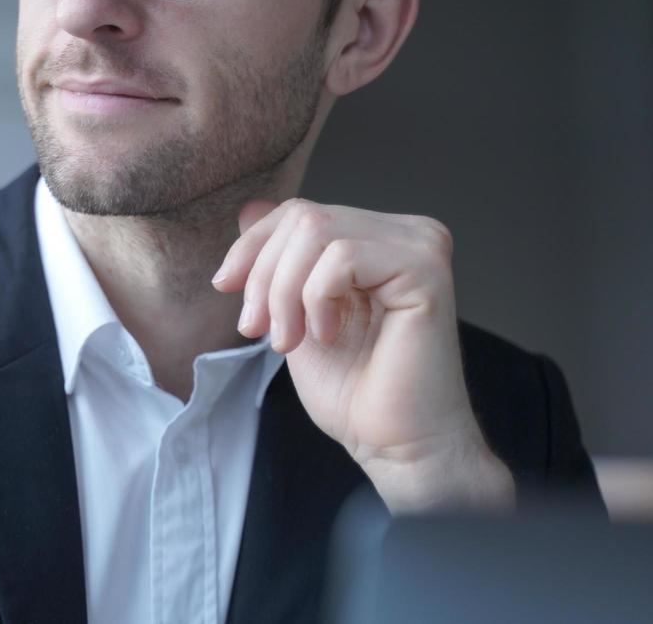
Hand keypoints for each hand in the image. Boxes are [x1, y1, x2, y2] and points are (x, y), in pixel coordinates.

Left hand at [212, 198, 513, 513]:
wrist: (395, 446)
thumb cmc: (353, 389)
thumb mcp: (294, 310)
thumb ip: (280, 258)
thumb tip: (249, 206)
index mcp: (378, 238)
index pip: (298, 211)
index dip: (251, 246)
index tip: (226, 287)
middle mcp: (406, 233)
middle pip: (303, 217)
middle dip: (265, 276)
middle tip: (258, 330)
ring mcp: (421, 246)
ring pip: (316, 232)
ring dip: (285, 292)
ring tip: (289, 341)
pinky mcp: (426, 270)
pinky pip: (341, 258)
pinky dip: (317, 299)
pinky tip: (327, 335)